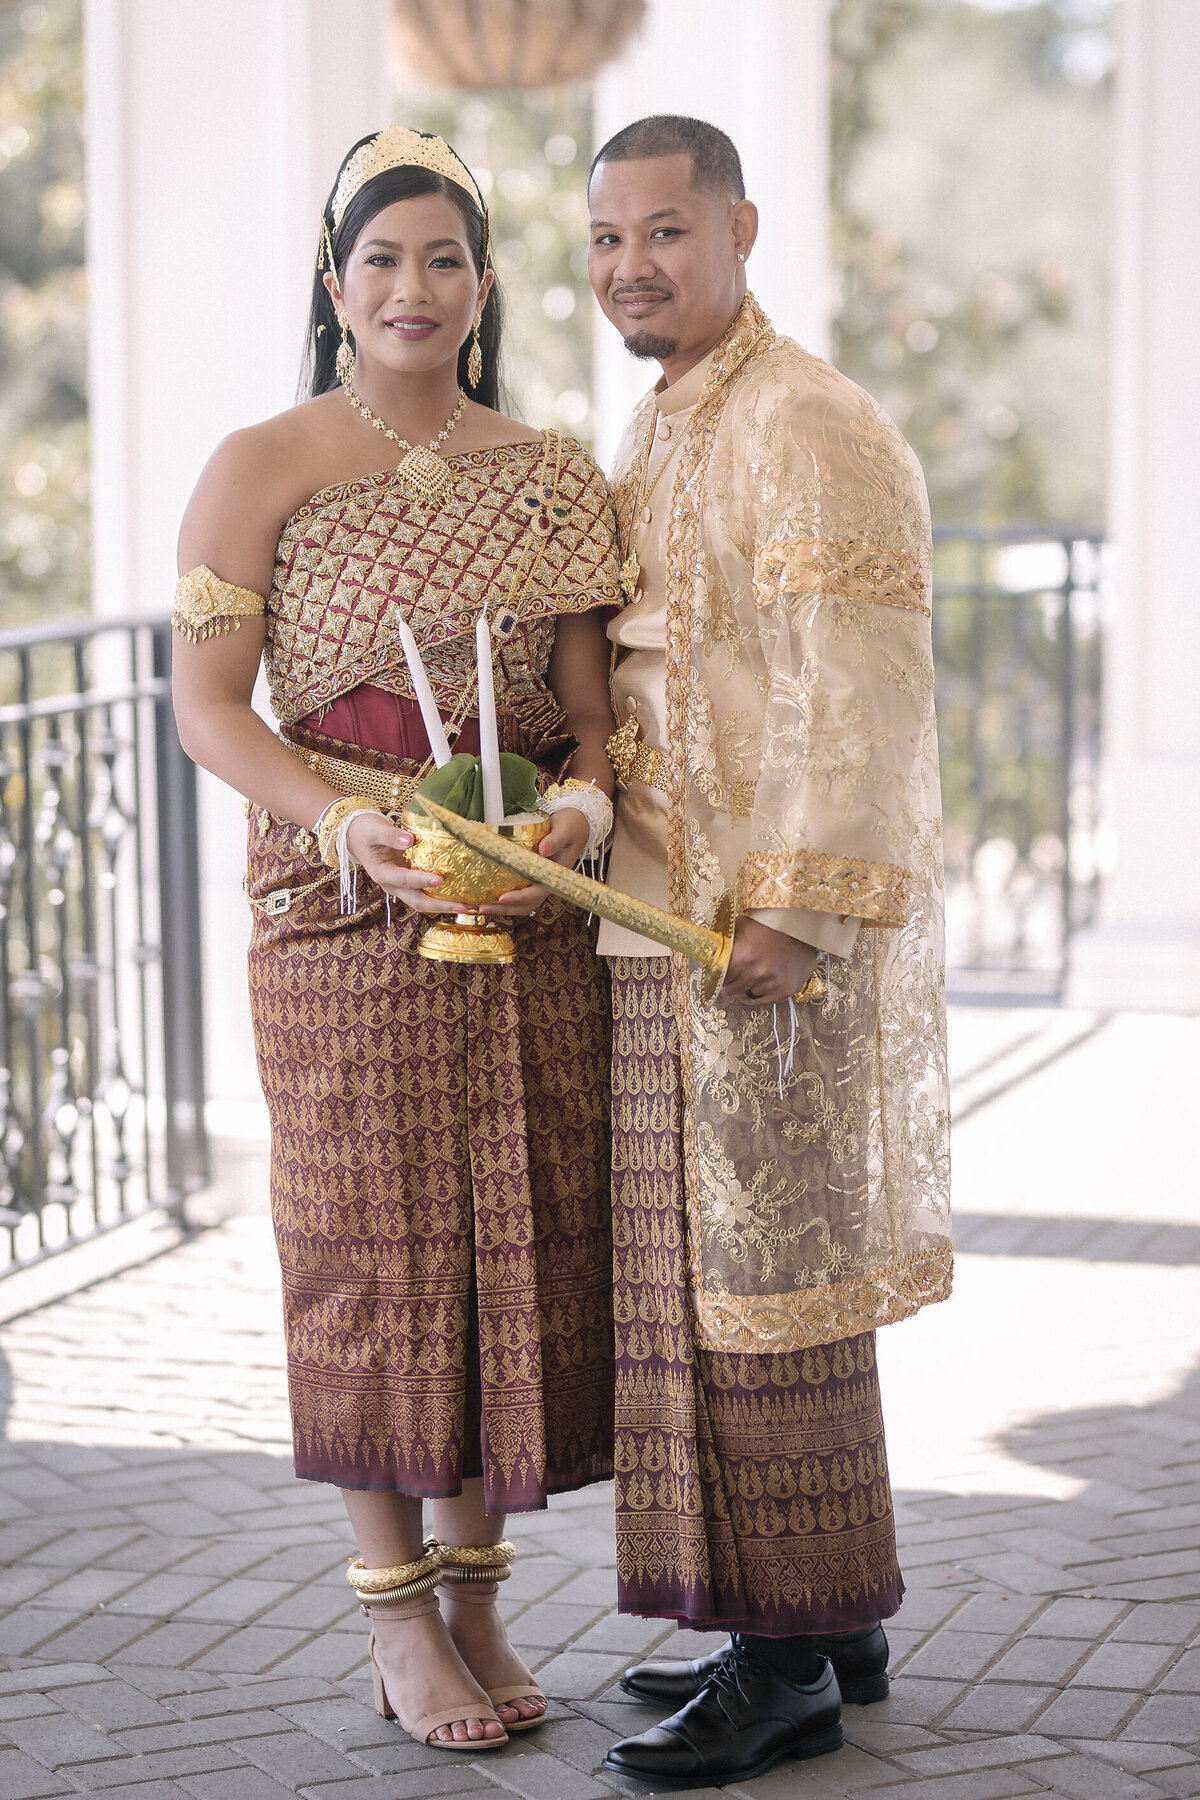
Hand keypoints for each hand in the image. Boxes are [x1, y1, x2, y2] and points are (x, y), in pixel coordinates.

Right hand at [344, 812, 461, 914]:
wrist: (357, 836)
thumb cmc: (365, 831)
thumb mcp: (375, 830)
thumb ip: (391, 835)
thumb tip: (409, 840)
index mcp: (382, 874)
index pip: (404, 880)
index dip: (422, 881)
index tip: (440, 880)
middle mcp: (392, 885)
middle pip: (418, 902)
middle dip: (441, 905)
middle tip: (464, 906)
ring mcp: (401, 886)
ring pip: (423, 902)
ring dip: (444, 905)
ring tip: (468, 906)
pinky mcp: (408, 883)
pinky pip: (426, 894)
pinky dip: (441, 897)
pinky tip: (459, 895)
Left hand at [483, 805, 590, 918]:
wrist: (574, 825)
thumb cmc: (571, 826)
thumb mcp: (566, 829)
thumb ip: (556, 839)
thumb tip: (544, 849)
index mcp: (556, 875)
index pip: (538, 893)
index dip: (520, 898)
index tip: (503, 897)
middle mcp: (546, 883)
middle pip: (526, 905)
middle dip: (504, 909)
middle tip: (482, 907)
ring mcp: (538, 882)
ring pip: (520, 903)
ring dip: (501, 907)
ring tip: (479, 906)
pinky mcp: (530, 878)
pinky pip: (516, 891)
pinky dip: (501, 898)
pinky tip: (485, 895)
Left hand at [720, 917, 817, 1004]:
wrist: (802, 928)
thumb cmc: (769, 925)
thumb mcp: (741, 926)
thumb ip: (723, 944)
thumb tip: (702, 961)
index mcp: (742, 955)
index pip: (718, 977)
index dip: (717, 974)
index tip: (720, 972)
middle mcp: (756, 972)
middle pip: (730, 990)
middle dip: (730, 982)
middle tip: (737, 973)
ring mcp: (772, 983)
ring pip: (745, 996)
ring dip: (746, 987)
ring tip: (755, 973)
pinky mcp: (785, 990)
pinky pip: (761, 1001)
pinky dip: (760, 993)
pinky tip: (765, 980)